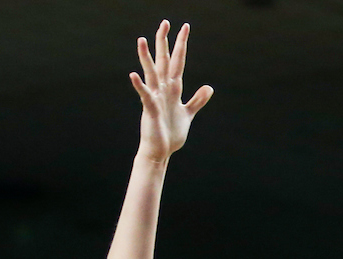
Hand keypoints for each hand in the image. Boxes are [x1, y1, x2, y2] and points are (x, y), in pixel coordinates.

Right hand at [130, 21, 212, 162]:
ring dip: (146, 57)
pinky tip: (134, 75)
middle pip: (164, 61)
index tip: (185, 28)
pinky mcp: (150, 110)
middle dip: (164, 42)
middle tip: (165, 22)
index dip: (181, 45)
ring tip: (141, 39)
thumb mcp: (187, 114)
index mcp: (173, 89)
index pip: (178, 62)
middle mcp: (163, 89)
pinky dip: (139, 86)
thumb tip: (209, 87)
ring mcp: (155, 98)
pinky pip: (145, 95)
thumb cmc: (170, 134)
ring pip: (151, 73)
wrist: (160, 152)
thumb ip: (197, 100)